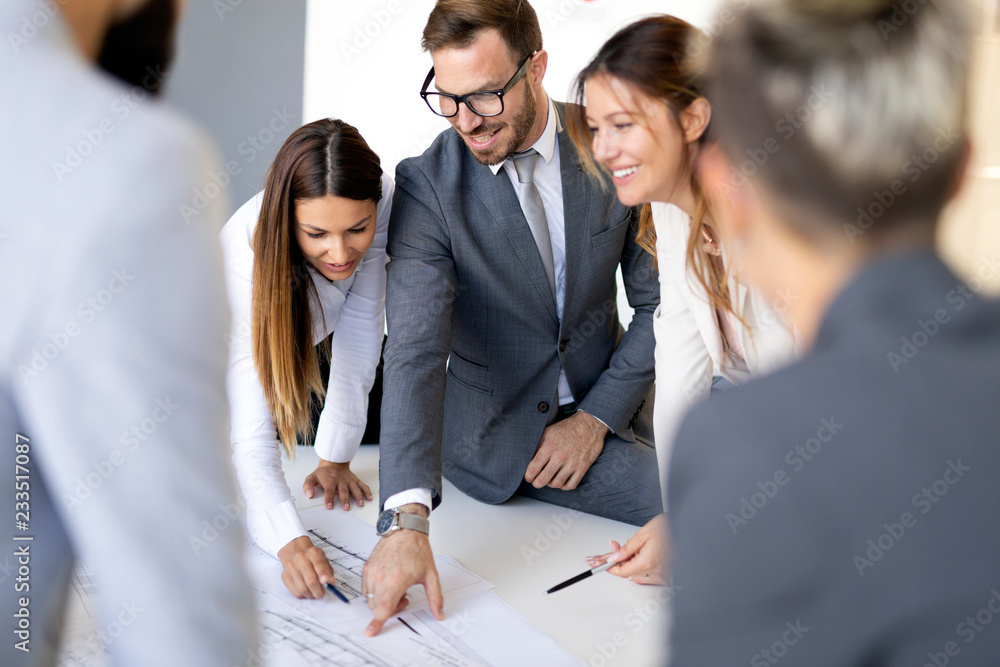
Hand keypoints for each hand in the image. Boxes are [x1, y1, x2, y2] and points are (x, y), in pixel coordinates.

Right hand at [277, 535, 336, 598]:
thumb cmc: (310, 558)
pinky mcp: (285, 576)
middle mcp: (301, 559)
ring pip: (302, 589)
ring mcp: (291, 567)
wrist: (294, 552)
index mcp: (313, 553)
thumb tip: (330, 582)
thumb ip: (328, 571)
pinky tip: (306, 591)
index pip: (319, 564)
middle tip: (321, 594)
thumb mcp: (323, 559)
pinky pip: (295, 592)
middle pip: (310, 580)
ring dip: (310, 595)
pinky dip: (303, 595)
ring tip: (314, 593)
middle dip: (318, 591)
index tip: (327, 582)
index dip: (324, 575)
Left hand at [303, 459, 372, 510]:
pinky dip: (367, 491)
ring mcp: (349, 481)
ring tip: (360, 504)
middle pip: (343, 491)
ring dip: (358, 496)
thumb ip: (308, 486)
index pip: (329, 491)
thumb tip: (309, 494)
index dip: (329, 499)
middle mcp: (340, 481)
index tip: (329, 506)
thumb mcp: (312, 477)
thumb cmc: (323, 473)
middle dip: (345, 500)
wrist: (334, 462)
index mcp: (329, 481)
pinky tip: (369, 498)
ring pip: (354, 488)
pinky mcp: (355, 480)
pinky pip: (362, 485)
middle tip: (346, 508)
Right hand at [361, 504, 443, 636]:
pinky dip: (376, 592)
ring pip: (371, 599)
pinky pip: (366, 590)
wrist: (404, 529)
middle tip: (404, 597)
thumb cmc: (416, 549)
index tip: (370, 632)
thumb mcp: (431, 575)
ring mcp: (372, 572)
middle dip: (390, 608)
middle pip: (377, 607)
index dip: (377, 622)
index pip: (384, 607)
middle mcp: (380, 577)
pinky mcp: (366, 568)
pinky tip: (388, 583)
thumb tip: (439, 614)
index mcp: (396, 580)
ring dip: (383, 600)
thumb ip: (435, 598)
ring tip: (397, 587)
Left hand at [524, 410, 607, 489]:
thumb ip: (537, 445)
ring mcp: (572, 463)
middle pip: (543, 479)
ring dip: (551, 484)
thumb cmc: (566, 429)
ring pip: (556, 484)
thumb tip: (528, 458)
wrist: (588, 426)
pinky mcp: (582, 467)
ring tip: (549, 480)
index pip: (533, 468)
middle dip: (537, 483)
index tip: (528, 477)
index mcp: (549, 447)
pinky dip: (564, 486)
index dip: (528, 476)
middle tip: (536, 482)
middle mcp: (560, 456)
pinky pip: (571, 485)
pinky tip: (562, 481)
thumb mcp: (548, 433)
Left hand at [586, 514, 669, 584]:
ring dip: (629, 563)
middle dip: (618, 561)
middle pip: (628, 573)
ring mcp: (662, 574)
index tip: (599, 563)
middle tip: (612, 547)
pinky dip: (639, 565)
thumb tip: (613, 558)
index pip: (622, 571)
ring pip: (637, 575)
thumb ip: (626, 549)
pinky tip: (637, 554)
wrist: (684, 526)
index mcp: (648, 563)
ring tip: (626, 547)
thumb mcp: (642, 534)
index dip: (609, 567)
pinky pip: (647, 574)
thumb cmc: (668, 527)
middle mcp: (656, 572)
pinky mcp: (666, 573)